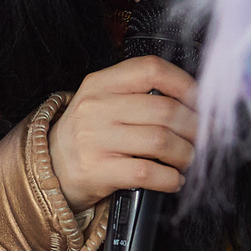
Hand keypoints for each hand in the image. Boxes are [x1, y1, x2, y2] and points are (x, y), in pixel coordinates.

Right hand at [46, 56, 199, 211]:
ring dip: (185, 154)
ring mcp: (95, 139)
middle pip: (163, 110)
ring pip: (159, 141)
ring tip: (187, 159)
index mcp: (100, 84)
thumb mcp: (102, 101)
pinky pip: (146, 173)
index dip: (184, 84)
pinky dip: (169, 179)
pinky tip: (173, 180)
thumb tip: (190, 100)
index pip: (150, 70)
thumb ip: (137, 94)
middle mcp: (96, 108)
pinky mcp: (97, 170)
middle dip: (193, 127)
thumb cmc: (87, 134)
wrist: (50, 167)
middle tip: (199, 137)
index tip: (199, 100)